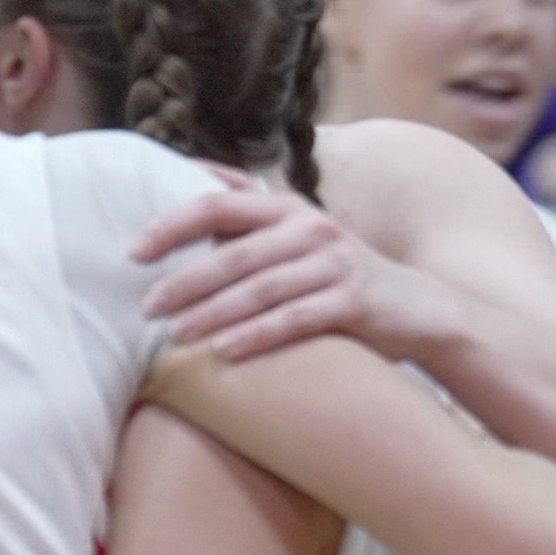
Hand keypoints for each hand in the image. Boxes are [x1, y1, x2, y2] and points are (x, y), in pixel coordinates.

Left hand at [132, 182, 458, 362]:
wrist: (420, 310)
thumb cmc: (341, 279)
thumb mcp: (300, 241)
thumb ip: (252, 224)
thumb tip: (186, 202)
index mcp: (289, 208)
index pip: (219, 203)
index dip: (173, 223)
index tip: (135, 249)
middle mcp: (311, 228)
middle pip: (234, 252)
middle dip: (185, 280)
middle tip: (146, 306)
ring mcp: (335, 263)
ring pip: (260, 289)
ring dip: (212, 313)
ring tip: (175, 336)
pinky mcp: (354, 301)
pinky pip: (295, 319)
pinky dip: (256, 336)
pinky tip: (223, 353)